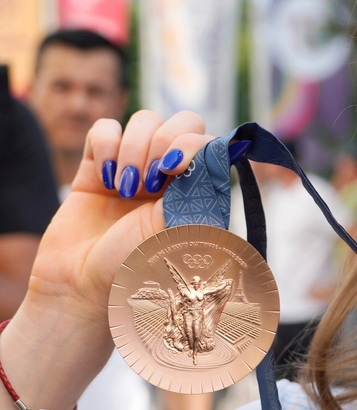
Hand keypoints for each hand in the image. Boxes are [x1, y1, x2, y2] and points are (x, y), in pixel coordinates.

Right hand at [25, 111, 214, 333]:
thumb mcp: (180, 228)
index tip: (175, 171)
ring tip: (125, 188)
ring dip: (135, 147)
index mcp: (197, 189)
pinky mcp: (96, 165)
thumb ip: (198, 186)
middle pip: (181, 120)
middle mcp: (170, 175)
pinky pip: (105, 127)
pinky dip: (106, 144)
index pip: (208, 140)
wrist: (83, 288)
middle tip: (151, 179)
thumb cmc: (138, 268)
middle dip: (165, 139)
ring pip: (144, 120)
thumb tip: (220, 146)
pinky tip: (104, 178)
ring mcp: (133, 167)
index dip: (192, 144)